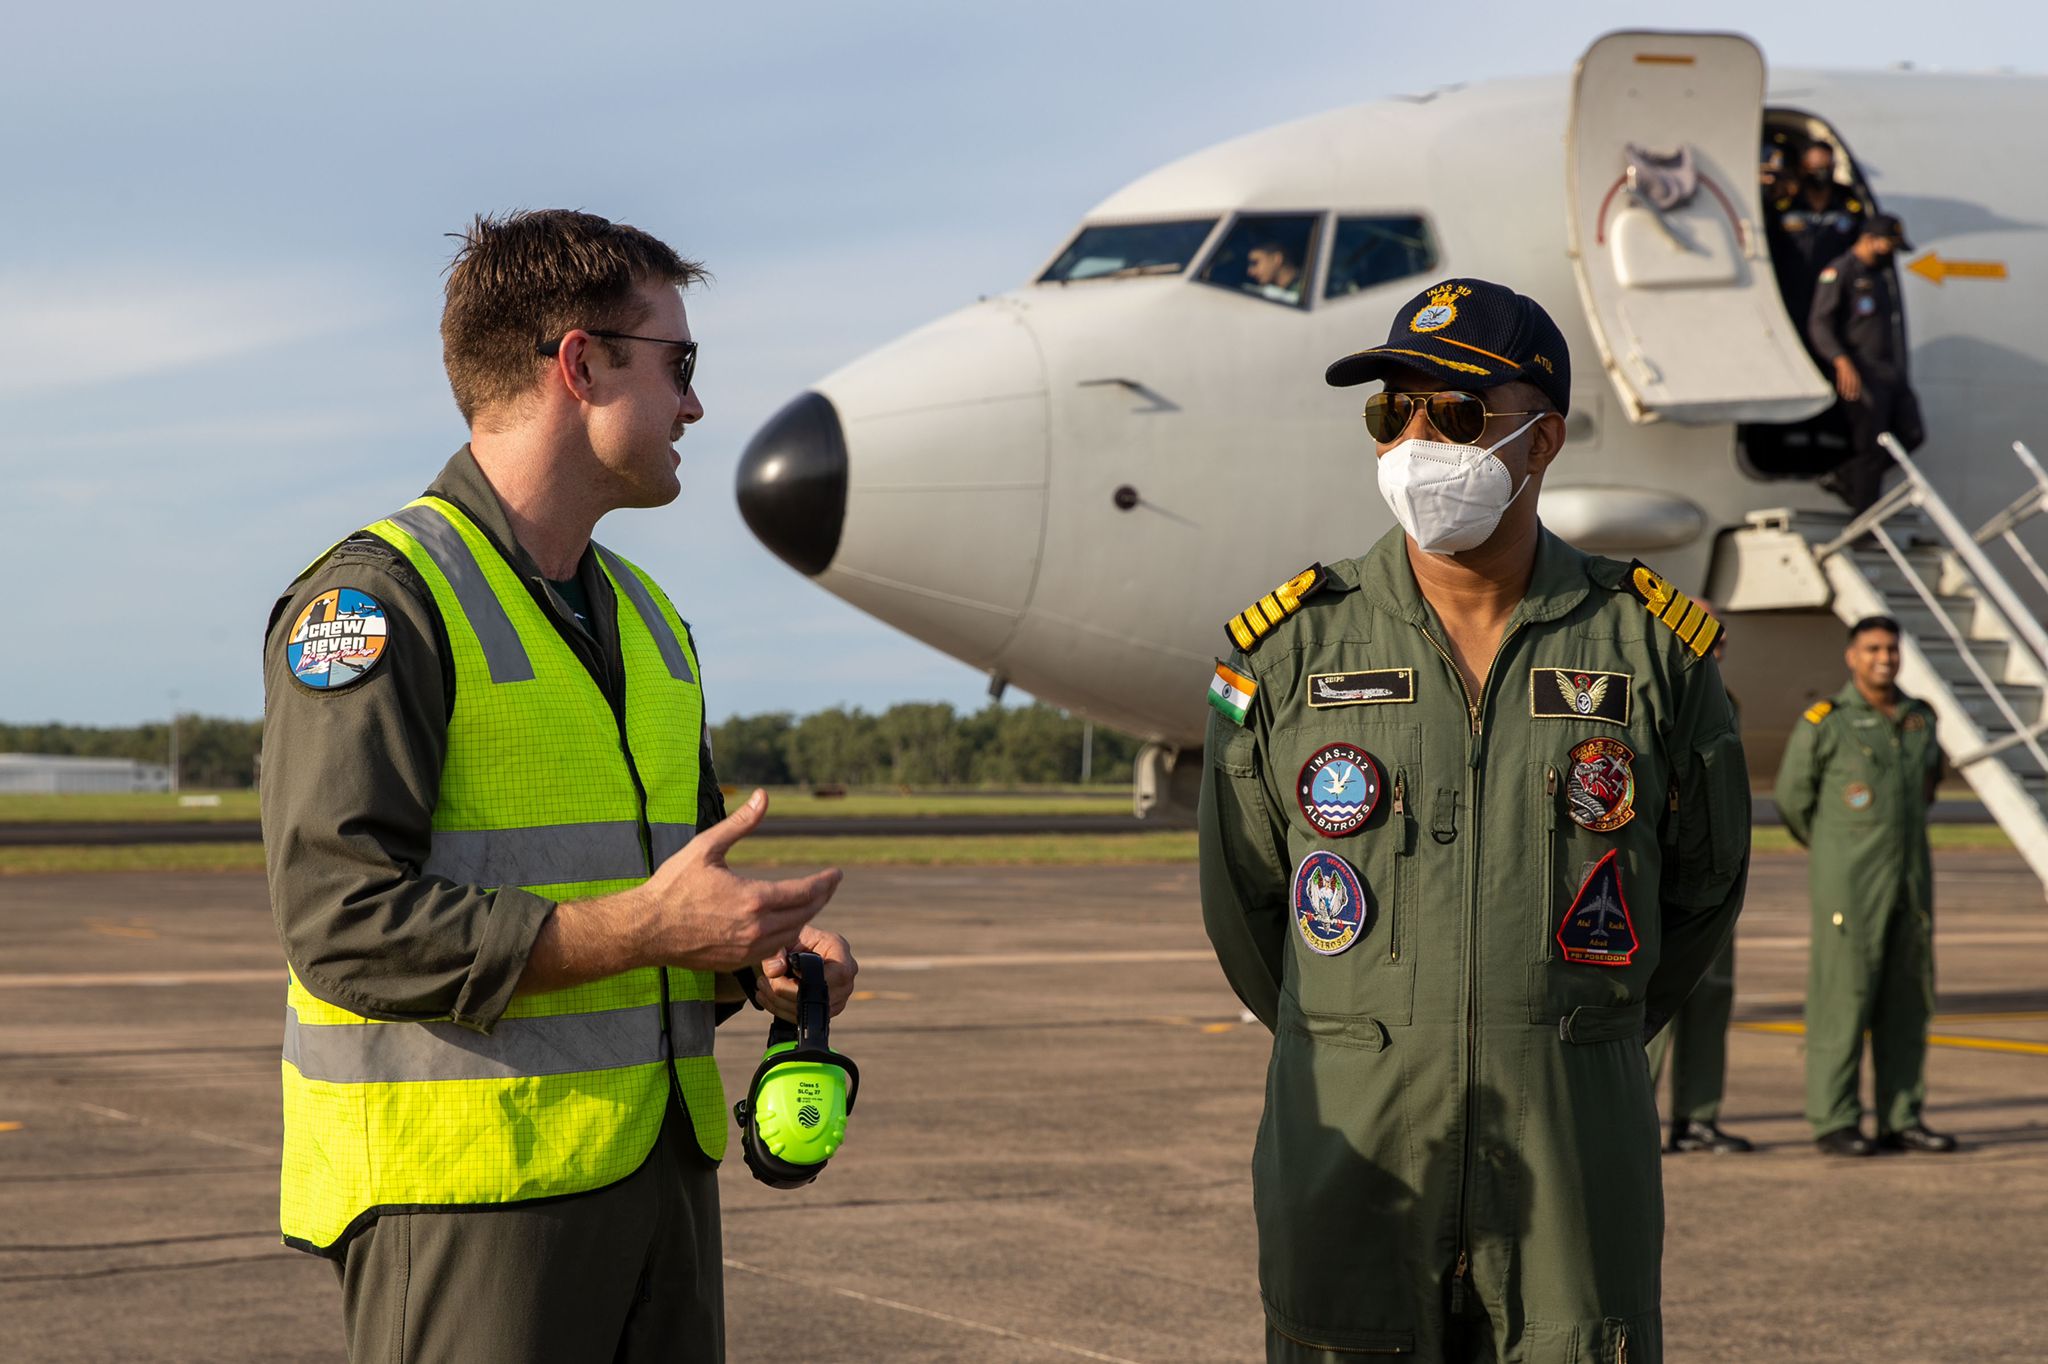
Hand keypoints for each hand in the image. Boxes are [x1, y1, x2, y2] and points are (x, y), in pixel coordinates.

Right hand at [634, 790, 841, 972]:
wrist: (646, 929)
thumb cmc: (673, 885)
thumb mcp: (706, 847)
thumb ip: (741, 822)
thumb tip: (764, 795)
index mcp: (753, 899)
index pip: (805, 892)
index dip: (825, 883)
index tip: (836, 874)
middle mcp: (757, 928)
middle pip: (805, 914)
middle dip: (821, 898)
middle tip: (830, 885)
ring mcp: (748, 949)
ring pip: (792, 934)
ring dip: (806, 917)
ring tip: (811, 901)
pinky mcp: (738, 963)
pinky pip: (774, 950)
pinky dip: (786, 935)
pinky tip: (785, 923)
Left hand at [760, 925, 858, 1021]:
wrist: (790, 949)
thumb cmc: (789, 940)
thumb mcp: (782, 939)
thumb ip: (775, 953)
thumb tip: (775, 972)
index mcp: (838, 948)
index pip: (838, 973)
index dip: (810, 981)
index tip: (784, 975)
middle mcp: (845, 972)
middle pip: (823, 996)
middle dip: (785, 993)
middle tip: (763, 981)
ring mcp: (840, 993)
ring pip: (811, 1011)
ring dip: (779, 1003)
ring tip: (762, 987)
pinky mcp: (828, 1008)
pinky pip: (805, 1018)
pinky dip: (782, 1010)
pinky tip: (768, 996)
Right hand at [1834, 356, 1861, 401]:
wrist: (1841, 360)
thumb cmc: (1846, 368)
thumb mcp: (1850, 374)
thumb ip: (1851, 380)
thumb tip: (1851, 388)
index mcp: (1855, 374)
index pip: (1857, 383)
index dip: (1857, 390)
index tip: (1856, 397)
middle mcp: (1851, 374)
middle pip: (1852, 384)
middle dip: (1851, 391)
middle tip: (1850, 398)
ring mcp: (1846, 373)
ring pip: (1846, 383)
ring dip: (1846, 390)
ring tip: (1845, 396)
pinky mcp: (1840, 372)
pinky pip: (1840, 380)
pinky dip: (1840, 386)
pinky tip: (1839, 391)